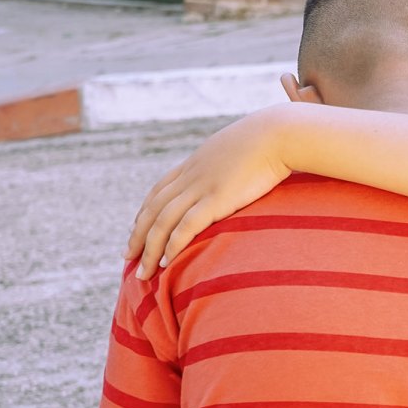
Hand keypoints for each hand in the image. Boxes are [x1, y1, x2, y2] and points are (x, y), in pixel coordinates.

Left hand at [124, 106, 292, 276]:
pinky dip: (172, 245)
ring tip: (142, 273)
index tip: (137, 229)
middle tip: (127, 258)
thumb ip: (233, 162)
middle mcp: (191, 176)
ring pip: (162, 222)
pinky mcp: (217, 199)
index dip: (145, 212)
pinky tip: (166, 263)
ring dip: (149, 249)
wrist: (280, 134)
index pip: (159, 190)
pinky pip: (186, 226)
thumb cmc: (271, 140)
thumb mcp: (241, 148)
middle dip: (137, 236)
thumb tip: (242, 171)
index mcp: (195, 163)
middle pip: (153, 209)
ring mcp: (202, 187)